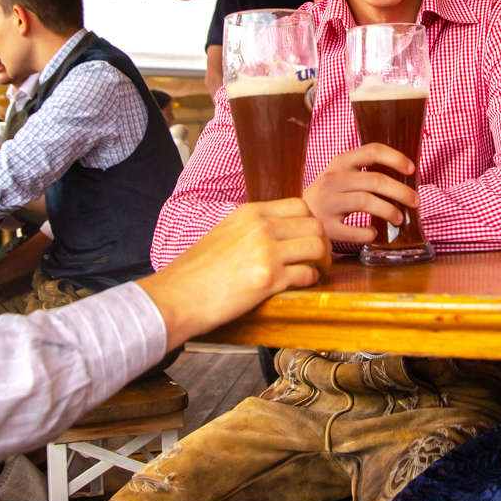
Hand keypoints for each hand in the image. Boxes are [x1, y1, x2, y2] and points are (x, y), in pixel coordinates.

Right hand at [136, 198, 329, 349]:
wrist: (177, 295)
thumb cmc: (196, 271)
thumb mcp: (225, 232)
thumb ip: (252, 228)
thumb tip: (277, 234)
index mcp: (250, 212)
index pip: (299, 206)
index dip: (311, 222)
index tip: (310, 237)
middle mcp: (261, 226)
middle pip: (314, 224)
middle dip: (324, 242)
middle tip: (321, 258)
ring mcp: (267, 250)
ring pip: (317, 246)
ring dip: (323, 261)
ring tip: (318, 271)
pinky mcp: (269, 278)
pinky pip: (307, 274)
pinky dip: (311, 280)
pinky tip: (302, 285)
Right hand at [301, 144, 416, 243]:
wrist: (298, 216)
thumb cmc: (330, 195)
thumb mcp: (342, 175)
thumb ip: (366, 173)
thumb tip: (406, 178)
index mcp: (341, 163)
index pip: (372, 151)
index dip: (395, 158)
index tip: (412, 169)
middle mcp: (333, 180)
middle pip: (374, 180)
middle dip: (401, 191)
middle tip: (416, 201)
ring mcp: (328, 203)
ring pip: (365, 202)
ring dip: (389, 211)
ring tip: (399, 218)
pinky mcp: (326, 227)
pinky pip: (352, 230)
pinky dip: (368, 233)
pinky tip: (374, 233)